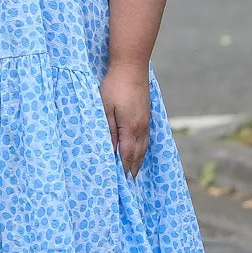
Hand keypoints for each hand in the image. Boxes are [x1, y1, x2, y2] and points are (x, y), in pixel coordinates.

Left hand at [99, 63, 151, 177]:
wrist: (131, 65)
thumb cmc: (115, 85)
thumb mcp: (105, 108)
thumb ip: (108, 131)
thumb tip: (110, 151)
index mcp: (131, 128)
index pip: (126, 156)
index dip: (122, 171)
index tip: (118, 185)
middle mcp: (141, 128)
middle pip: (137, 155)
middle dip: (130, 171)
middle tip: (125, 187)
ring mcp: (146, 122)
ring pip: (143, 148)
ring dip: (137, 162)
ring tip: (131, 175)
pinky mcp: (146, 115)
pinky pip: (145, 140)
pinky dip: (141, 151)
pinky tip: (137, 153)